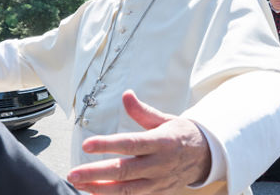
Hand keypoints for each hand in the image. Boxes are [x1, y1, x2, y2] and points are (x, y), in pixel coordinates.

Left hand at [66, 90, 210, 193]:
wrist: (205, 156)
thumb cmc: (180, 135)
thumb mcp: (164, 119)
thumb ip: (142, 111)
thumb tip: (126, 95)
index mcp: (160, 142)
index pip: (130, 144)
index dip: (107, 145)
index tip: (87, 145)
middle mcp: (158, 164)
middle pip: (124, 171)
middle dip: (96, 173)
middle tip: (74, 173)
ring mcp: (158, 182)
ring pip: (126, 190)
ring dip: (100, 189)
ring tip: (80, 184)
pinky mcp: (157, 193)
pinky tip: (95, 193)